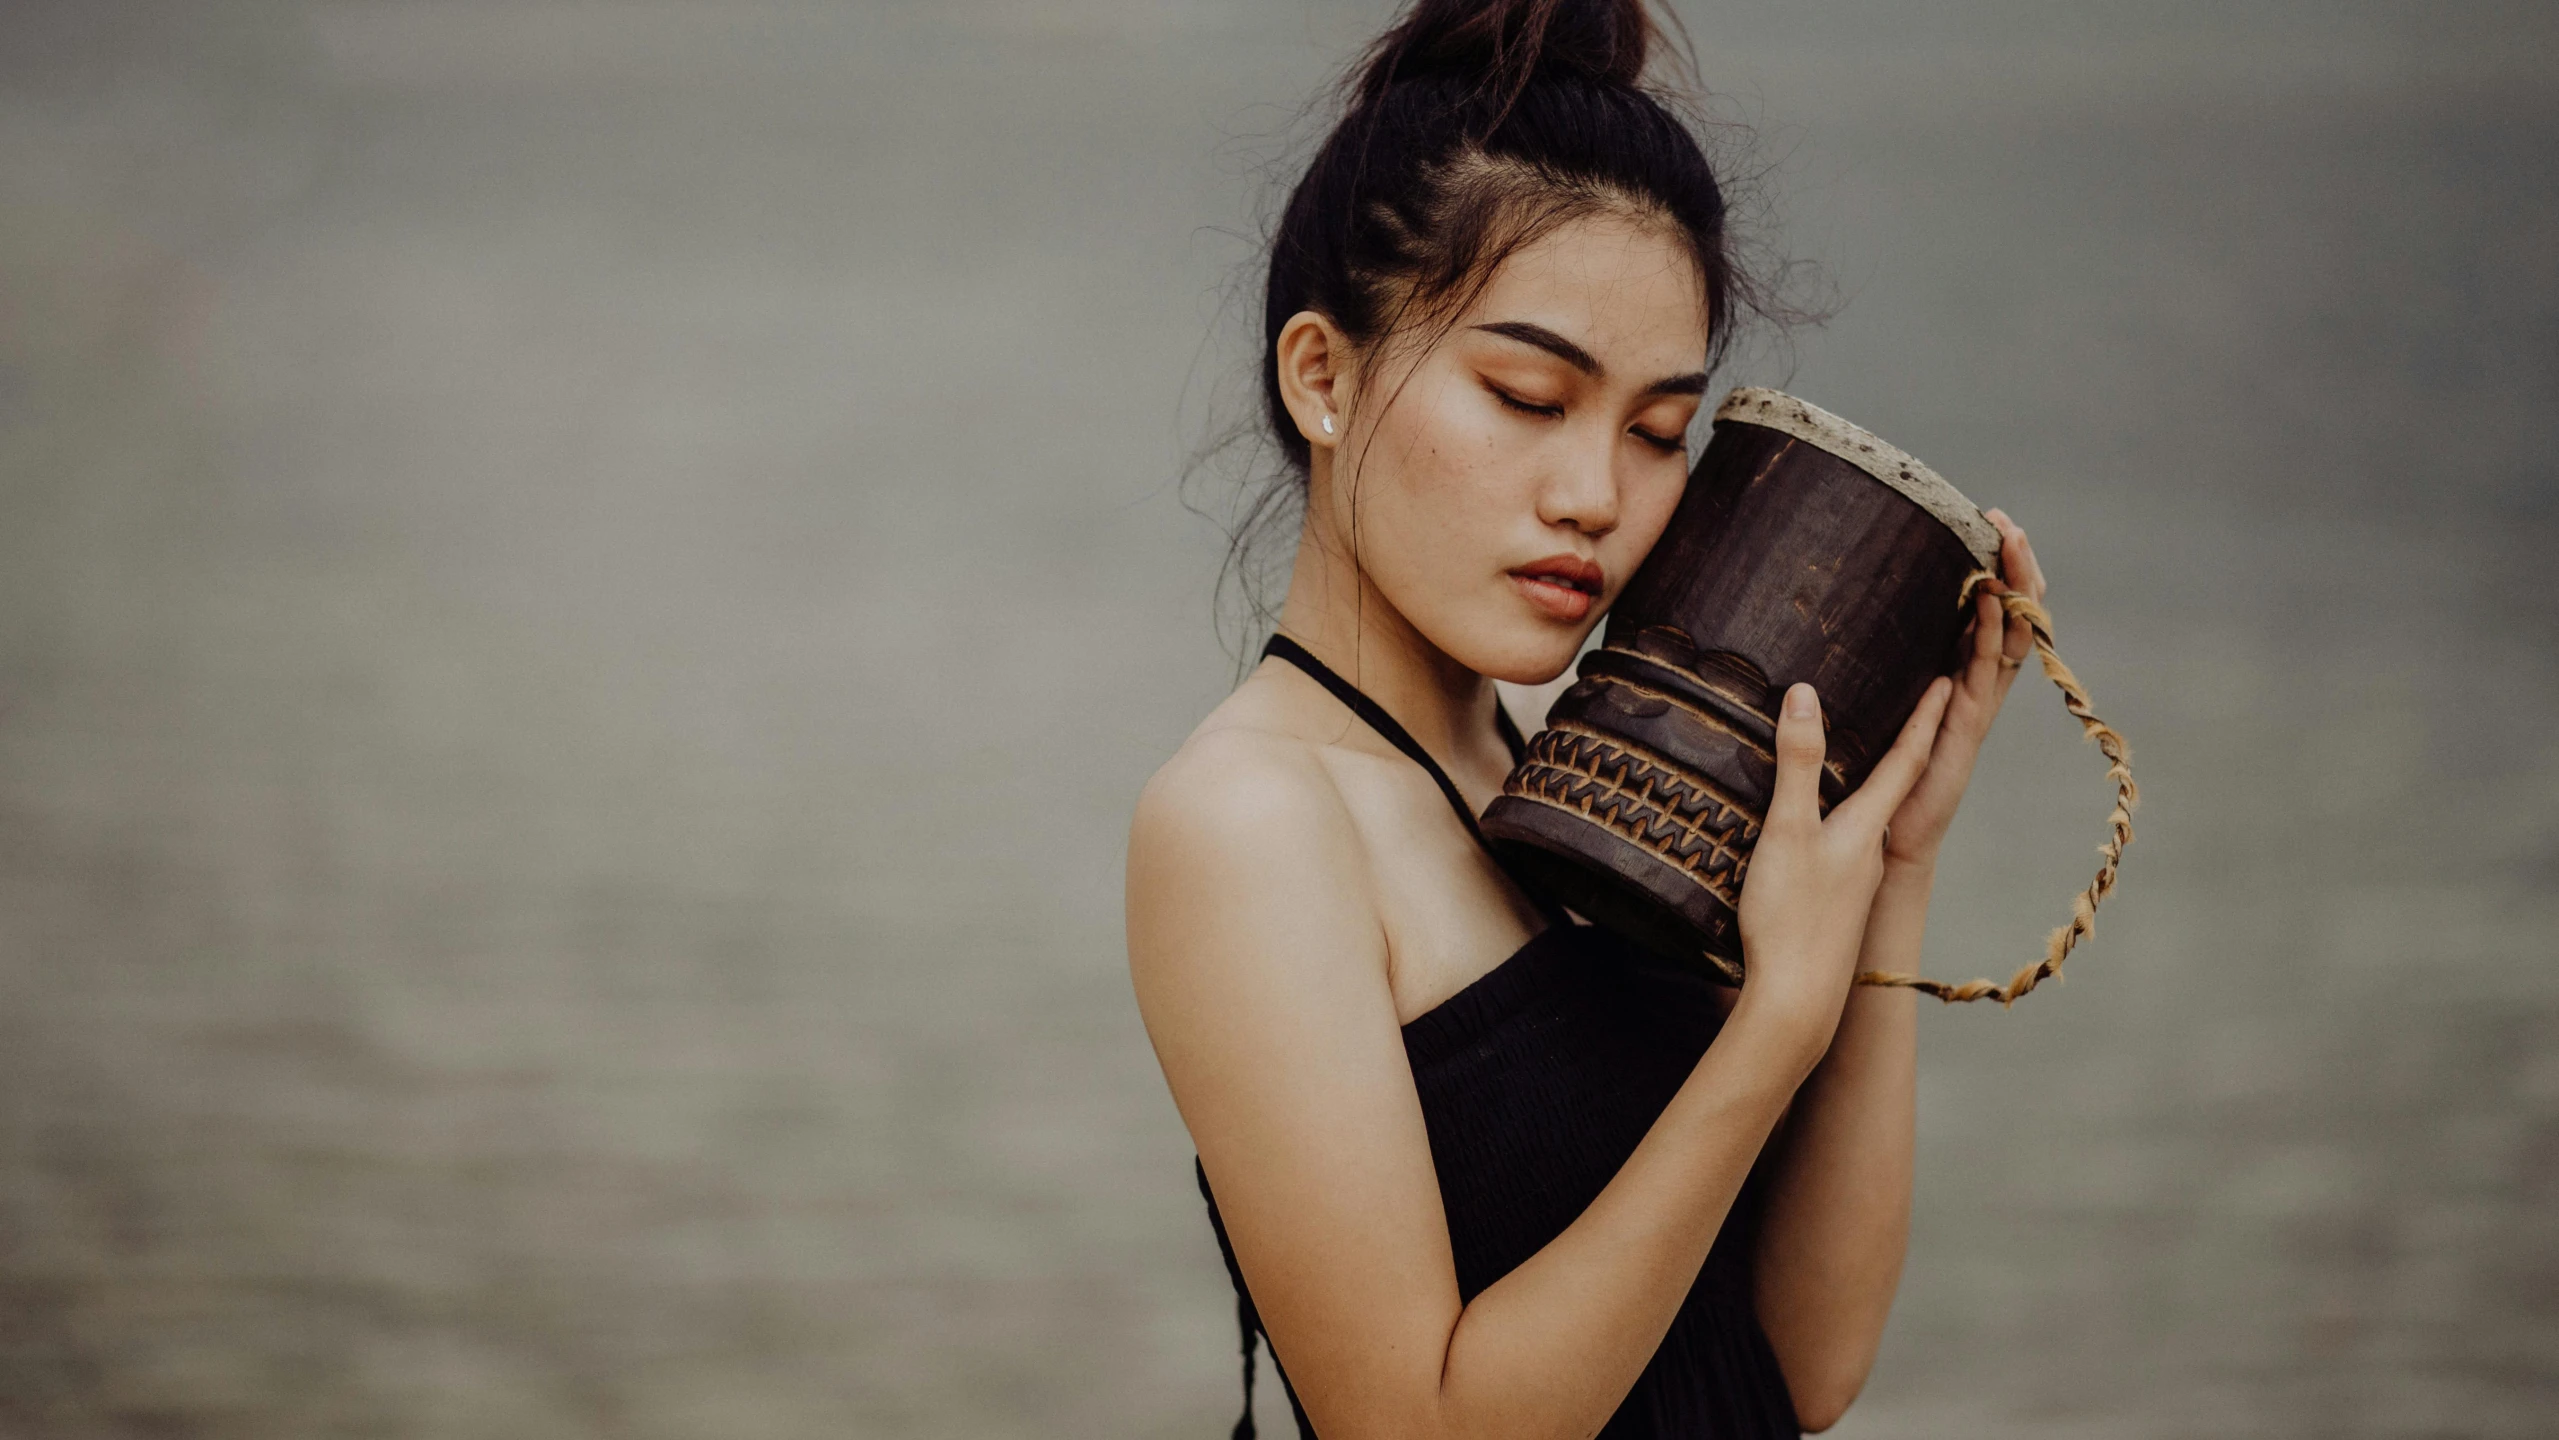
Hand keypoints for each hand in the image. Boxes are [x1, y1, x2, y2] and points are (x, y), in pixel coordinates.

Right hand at [1736, 675, 1952, 1029]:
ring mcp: (1855, 882)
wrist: (1796, 1002)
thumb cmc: (1792, 915)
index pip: (1906, 761)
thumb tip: (1805, 694)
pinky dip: (1848, 817)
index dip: (1926, 719)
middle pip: (1897, 787)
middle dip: (1909, 744)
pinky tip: (1825, 826)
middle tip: (1920, 706)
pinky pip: (1849, 845)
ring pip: (1872, 818)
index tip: (1948, 683)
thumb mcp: (1787, 830)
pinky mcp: (1835, 906)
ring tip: (1869, 755)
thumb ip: (1797, 763)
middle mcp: (1871, 852)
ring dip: (1877, 782)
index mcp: (1867, 828)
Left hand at [1880, 509, 2047, 867]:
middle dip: (2013, 567)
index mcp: (1949, 678)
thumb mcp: (1860, 706)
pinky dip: (1989, 636)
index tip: (1987, 521)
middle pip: (2009, 616)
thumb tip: (1816, 623)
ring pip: (2008, 639)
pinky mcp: (1965, 730)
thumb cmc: (1865, 775)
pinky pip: (1984, 676)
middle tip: (2005, 522)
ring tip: (2009, 547)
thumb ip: (1856, 669)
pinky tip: (1987, 602)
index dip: (1991, 570)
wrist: (1877, 841)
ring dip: (2012, 591)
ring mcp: (1972, 707)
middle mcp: (1969, 687)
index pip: (1983, 613)